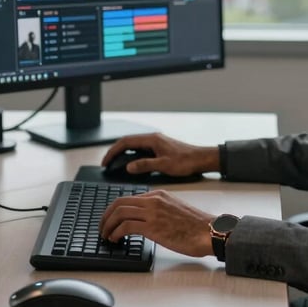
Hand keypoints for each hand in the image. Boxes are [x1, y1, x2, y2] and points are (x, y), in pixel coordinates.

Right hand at [100, 133, 219, 177]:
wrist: (201, 159)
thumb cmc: (186, 161)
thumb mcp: (164, 165)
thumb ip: (145, 165)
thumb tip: (128, 167)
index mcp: (152, 139)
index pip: (126, 142)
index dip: (113, 151)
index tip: (106, 162)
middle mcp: (152, 139)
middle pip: (128, 143)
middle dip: (115, 152)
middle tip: (107, 164)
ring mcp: (156, 144)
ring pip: (134, 147)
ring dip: (123, 154)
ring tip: (115, 166)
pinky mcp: (159, 149)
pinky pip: (141, 151)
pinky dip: (132, 157)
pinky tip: (131, 166)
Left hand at [100, 189, 214, 257]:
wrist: (208, 231)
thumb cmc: (195, 225)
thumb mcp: (174, 209)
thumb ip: (158, 209)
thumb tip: (143, 221)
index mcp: (158, 194)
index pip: (128, 198)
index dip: (114, 210)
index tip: (110, 220)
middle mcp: (153, 200)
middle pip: (119, 203)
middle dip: (105, 216)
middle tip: (102, 228)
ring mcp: (153, 212)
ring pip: (119, 213)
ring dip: (108, 225)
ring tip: (106, 236)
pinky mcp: (153, 226)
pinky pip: (126, 226)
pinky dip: (116, 233)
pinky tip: (116, 240)